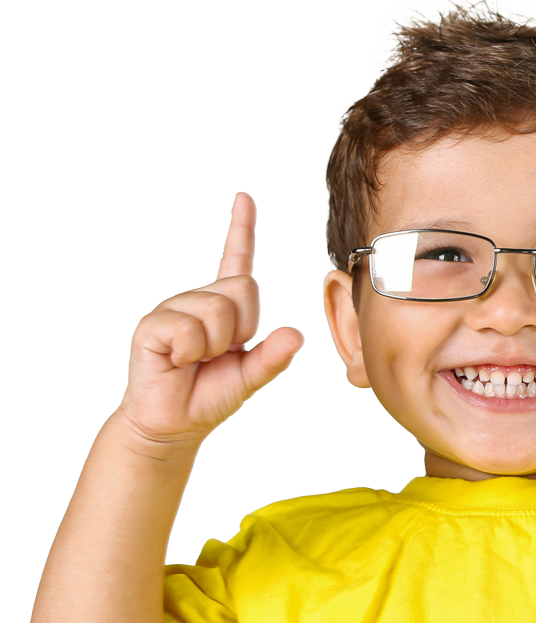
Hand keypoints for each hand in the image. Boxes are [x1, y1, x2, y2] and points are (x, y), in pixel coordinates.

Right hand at [119, 193, 303, 452]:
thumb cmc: (209, 396)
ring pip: (218, 309)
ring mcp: (174, 310)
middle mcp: (199, 302)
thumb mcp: (252, 376)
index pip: (235, 261)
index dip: (241, 230)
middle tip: (220, 353)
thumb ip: (273, 356)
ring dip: (215, 345)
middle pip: (242, 288)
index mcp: (224, 309)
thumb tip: (295, 335)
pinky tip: (177, 360)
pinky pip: (188, 329)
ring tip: (197, 360)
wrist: (175, 423)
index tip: (243, 199)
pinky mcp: (153, 325)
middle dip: (241, 328)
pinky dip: (190, 352)